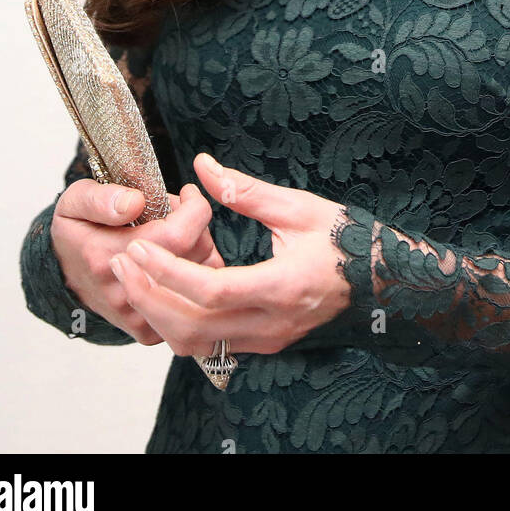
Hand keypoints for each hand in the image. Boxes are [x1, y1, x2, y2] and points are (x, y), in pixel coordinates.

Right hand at [50, 180, 221, 343]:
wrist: (63, 275)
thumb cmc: (77, 232)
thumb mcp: (76, 202)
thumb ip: (101, 199)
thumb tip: (133, 203)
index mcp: (107, 257)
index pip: (178, 235)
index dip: (194, 208)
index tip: (188, 193)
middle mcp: (125, 293)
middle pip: (196, 255)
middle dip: (197, 225)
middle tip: (177, 213)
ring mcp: (140, 316)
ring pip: (202, 279)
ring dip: (200, 250)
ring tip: (176, 236)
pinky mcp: (150, 330)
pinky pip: (196, 301)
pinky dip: (195, 276)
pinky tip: (176, 262)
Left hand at [107, 153, 352, 356]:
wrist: (387, 281)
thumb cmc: (348, 238)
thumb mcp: (300, 206)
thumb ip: (246, 191)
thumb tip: (202, 166)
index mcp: (281, 286)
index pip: (209, 291)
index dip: (166, 272)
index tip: (138, 247)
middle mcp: (271, 323)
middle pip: (192, 327)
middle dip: (148, 297)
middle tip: (122, 260)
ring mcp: (268, 339)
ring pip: (196, 344)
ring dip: (158, 314)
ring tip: (136, 276)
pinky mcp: (265, 342)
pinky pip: (211, 343)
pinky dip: (179, 322)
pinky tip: (167, 292)